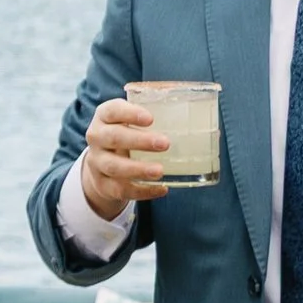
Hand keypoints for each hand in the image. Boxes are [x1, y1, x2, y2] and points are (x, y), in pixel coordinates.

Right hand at [78, 97, 172, 218]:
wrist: (101, 164)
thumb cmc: (125, 135)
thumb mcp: (131, 122)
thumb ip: (155, 117)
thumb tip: (206, 121)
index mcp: (104, 117)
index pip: (113, 111)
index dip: (130, 113)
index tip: (151, 119)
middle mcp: (96, 138)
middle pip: (113, 138)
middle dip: (139, 141)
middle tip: (165, 144)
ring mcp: (97, 162)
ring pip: (114, 166)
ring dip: (138, 169)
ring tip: (160, 171)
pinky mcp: (102, 184)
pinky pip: (120, 189)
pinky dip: (142, 191)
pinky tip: (162, 188)